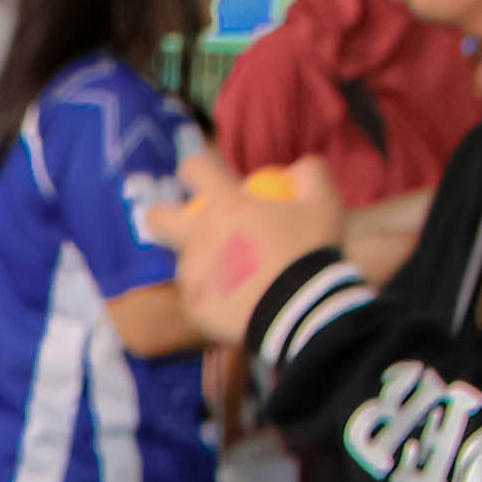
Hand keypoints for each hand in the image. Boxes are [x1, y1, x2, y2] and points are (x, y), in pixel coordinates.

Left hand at [150, 157, 345, 333]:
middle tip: (188, 225)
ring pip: (184, 263)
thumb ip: (309, 174)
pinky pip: (198, 299)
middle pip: (158, 217)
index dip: (198, 168)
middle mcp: (198, 236)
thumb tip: (297, 169)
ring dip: (202, 264)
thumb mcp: (323, 204)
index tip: (209, 177)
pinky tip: (236, 304)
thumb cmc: (311, 254)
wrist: (304, 312)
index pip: (194, 168)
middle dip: (164, 216)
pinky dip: (214, 299)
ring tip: (234, 277)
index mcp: (224, 205)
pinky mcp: (195, 308)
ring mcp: (193, 275)